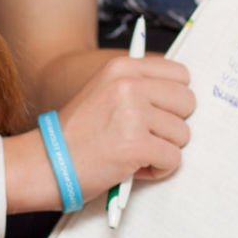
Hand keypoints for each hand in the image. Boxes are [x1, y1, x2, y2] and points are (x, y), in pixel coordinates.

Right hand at [56, 54, 194, 198]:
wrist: (49, 162)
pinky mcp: (136, 145)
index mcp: (122, 67)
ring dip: (163, 149)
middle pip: (188, 102)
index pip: (181, 74)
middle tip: (145, 135)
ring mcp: (133, 113)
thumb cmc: (80, 133)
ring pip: (183, 134)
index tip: (158, 112)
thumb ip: (140, 86)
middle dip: (172, 124)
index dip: (174, 99)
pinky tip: (133, 167)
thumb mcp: (105, 92)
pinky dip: (158, 170)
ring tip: (134, 151)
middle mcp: (129, 84)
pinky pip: (174, 159)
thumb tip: (184, 93)